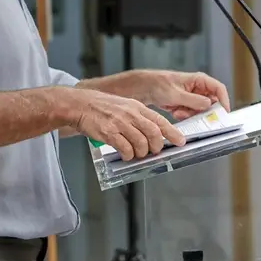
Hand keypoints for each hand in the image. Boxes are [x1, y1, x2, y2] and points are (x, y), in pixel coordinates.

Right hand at [67, 88, 184, 160]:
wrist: (80, 105)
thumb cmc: (102, 107)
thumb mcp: (125, 106)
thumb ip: (139, 118)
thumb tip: (153, 134)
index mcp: (137, 107)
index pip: (160, 121)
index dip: (172, 133)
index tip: (180, 141)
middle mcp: (131, 114)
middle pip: (154, 134)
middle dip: (156, 147)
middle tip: (153, 152)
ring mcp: (120, 124)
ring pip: (141, 144)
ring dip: (141, 153)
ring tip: (136, 154)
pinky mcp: (109, 133)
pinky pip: (125, 149)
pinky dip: (128, 155)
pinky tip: (125, 155)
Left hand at [131, 70, 230, 119]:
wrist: (145, 89)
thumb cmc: (158, 84)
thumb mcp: (176, 94)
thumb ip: (194, 100)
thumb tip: (209, 105)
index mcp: (199, 80)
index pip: (218, 89)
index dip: (224, 101)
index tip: (223, 112)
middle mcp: (198, 88)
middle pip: (212, 102)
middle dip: (203, 111)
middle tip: (194, 115)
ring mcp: (193, 97)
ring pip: (201, 110)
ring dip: (191, 114)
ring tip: (178, 111)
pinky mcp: (187, 104)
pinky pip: (192, 113)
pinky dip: (184, 115)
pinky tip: (175, 111)